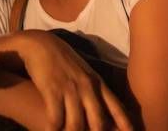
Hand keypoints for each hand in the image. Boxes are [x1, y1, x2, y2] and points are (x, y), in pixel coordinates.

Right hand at [17, 30, 131, 130]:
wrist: (42, 45)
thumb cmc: (65, 61)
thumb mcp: (86, 74)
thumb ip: (96, 92)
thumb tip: (105, 112)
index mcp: (99, 83)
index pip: (116, 107)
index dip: (125, 123)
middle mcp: (88, 87)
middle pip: (98, 122)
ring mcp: (71, 89)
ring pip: (76, 125)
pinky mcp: (53, 90)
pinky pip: (56, 120)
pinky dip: (53, 129)